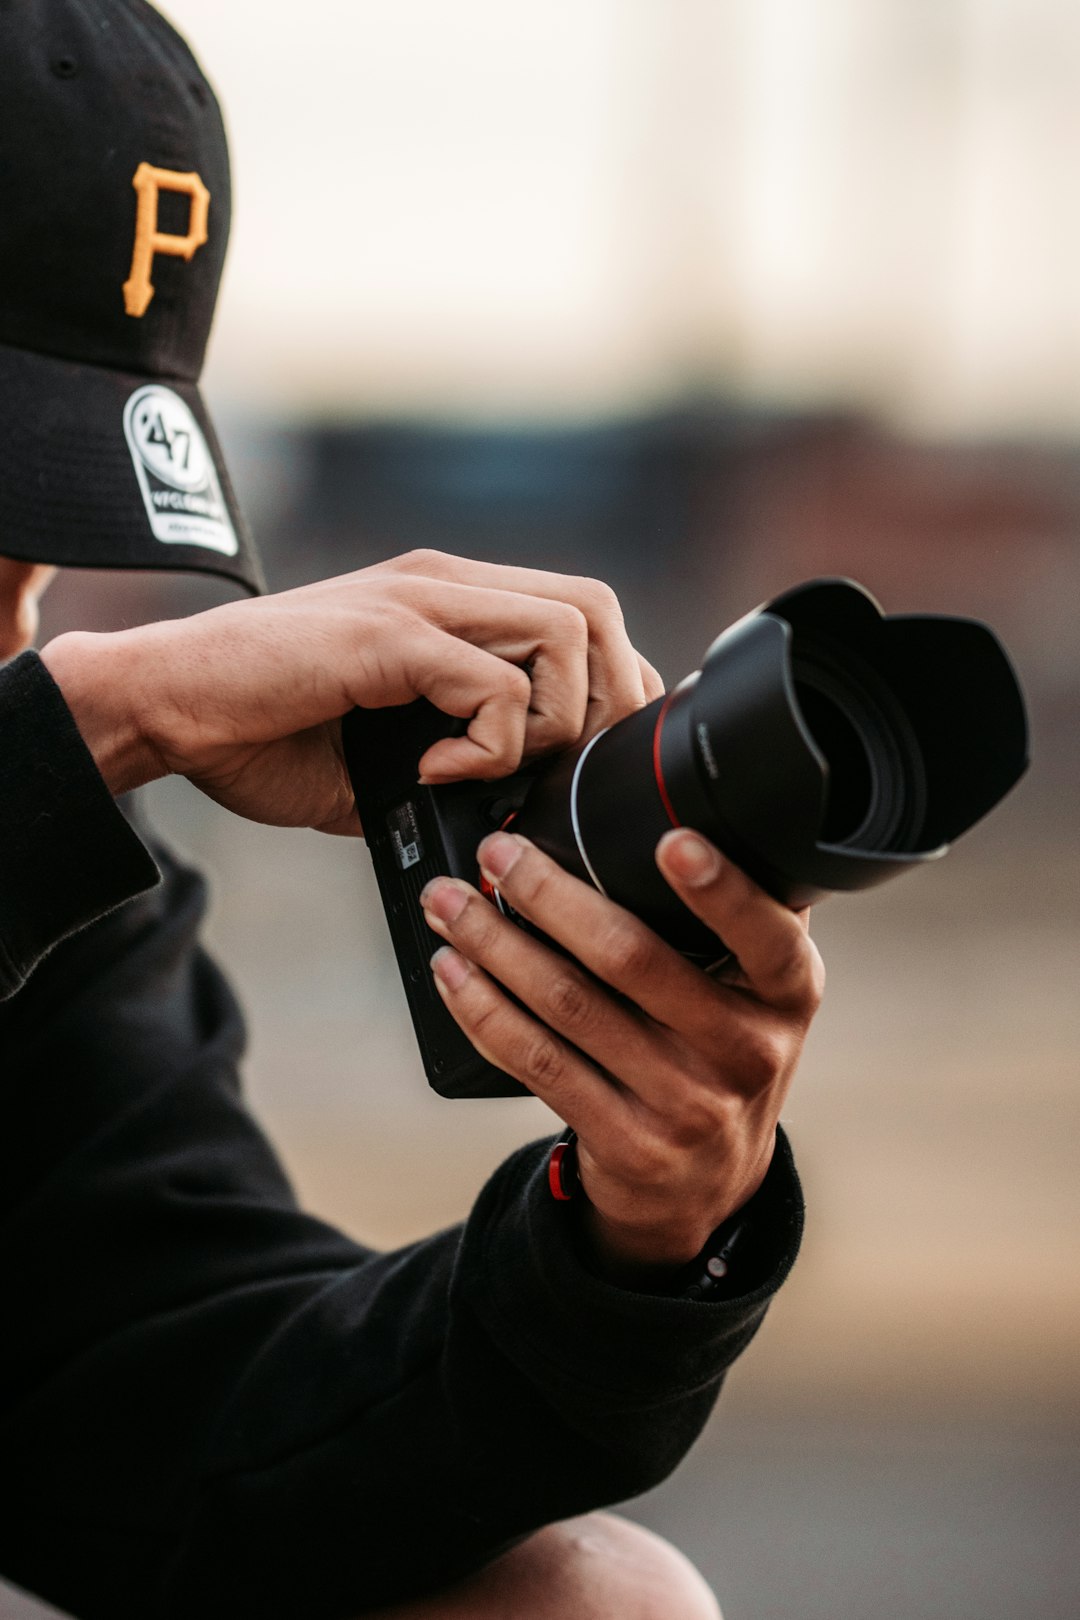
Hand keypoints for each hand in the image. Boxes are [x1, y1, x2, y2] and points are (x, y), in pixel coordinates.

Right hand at [41, 550, 662, 833]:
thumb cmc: (262, 732)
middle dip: (605, 703)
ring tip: (487, 768)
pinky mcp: (389, 636)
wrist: (164, 706)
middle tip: (556, 772)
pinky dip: (487, 749)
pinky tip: (430, 774)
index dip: (605, 691)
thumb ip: (456, 766)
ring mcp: (418, 601)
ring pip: (567, 633)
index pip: (583, 617)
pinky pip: (496, 686)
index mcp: (449, 603)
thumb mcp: (383, 755)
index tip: (575, 763)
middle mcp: (444, 585)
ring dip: (550, 723)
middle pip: (596, 610)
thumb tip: (518, 816)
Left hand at [420, 828, 823, 1280]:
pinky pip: (538, 1063)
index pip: (766, 935)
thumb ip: (739, 917)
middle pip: (632, 959)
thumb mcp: (761, 991)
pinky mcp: (625, 1141)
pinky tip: (455, 974)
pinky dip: (484, 1011)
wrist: (707, 1185)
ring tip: (450, 903)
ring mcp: (685, 1104)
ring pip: (568, 1007)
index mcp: (788, 994)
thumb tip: (687, 809)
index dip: (721, 889)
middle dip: (548, 895)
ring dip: (495, 946)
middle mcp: (745, 1051)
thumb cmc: (723, 1052)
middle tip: (497, 854)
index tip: (670, 839)